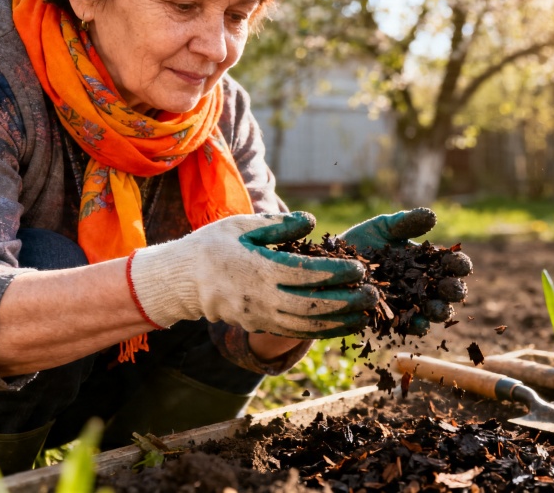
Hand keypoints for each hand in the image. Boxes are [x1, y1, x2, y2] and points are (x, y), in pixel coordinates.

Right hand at [128, 212, 377, 338]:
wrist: (181, 281)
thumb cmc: (213, 245)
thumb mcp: (242, 224)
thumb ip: (279, 224)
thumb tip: (311, 221)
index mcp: (259, 269)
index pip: (306, 274)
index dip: (336, 272)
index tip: (360, 268)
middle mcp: (262, 298)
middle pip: (312, 305)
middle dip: (346, 301)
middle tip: (373, 294)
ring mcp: (260, 317)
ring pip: (307, 325)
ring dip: (340, 321)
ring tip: (366, 314)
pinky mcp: (260, 326)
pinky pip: (296, 332)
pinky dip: (323, 330)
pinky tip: (344, 325)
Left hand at [339, 208, 472, 334]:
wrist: (332, 264)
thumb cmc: (363, 242)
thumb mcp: (384, 227)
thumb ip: (406, 222)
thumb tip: (433, 216)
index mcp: (428, 261)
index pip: (452, 264)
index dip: (459, 264)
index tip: (457, 263)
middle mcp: (425, 283)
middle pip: (449, 290)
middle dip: (454, 290)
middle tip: (451, 288)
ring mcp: (410, 302)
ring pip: (435, 311)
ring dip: (440, 311)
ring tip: (437, 309)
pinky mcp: (394, 318)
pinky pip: (410, 326)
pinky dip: (416, 326)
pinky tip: (418, 323)